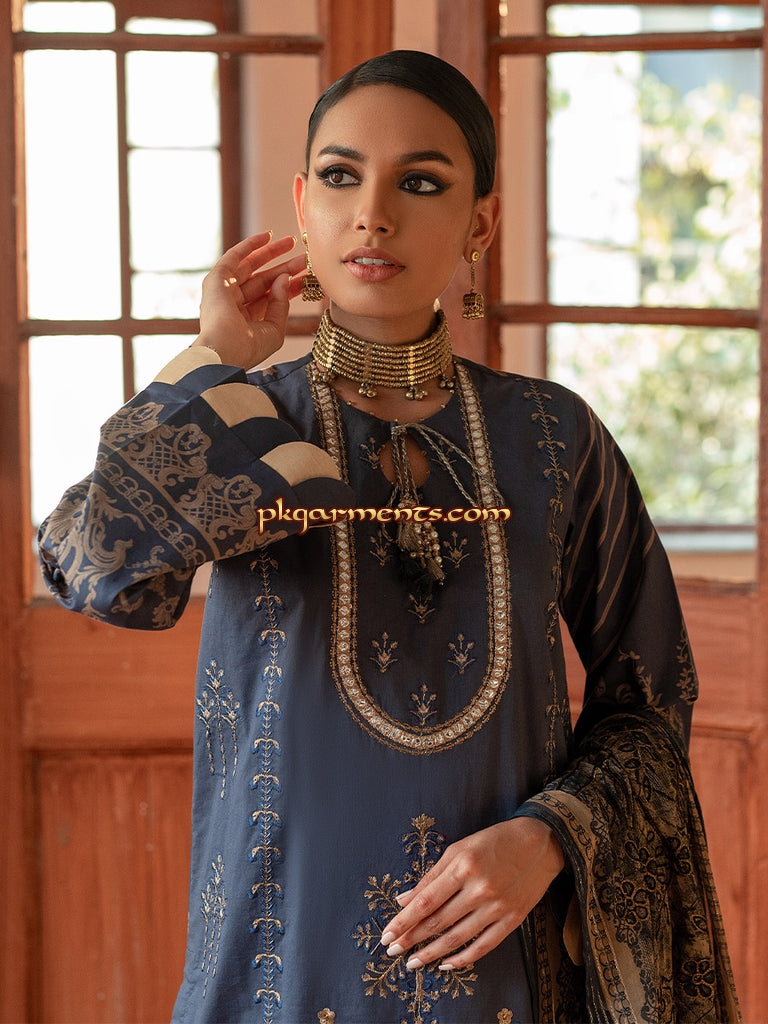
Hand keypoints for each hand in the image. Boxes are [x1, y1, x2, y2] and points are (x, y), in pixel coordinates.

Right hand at [193, 231, 307, 369]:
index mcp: (247, 320)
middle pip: (265, 280)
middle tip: (305, 257)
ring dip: (271, 252)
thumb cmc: (248, 347)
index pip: (272, 298)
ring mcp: (225, 291)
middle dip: (285, 267)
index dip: (290, 286)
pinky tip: (267, 236)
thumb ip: (281, 304)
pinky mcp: (216, 279)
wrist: (225, 349)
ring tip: (293, 241)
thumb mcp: (275, 329)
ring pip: (252, 266)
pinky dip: (250, 245)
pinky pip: (234, 257)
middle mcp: (235, 304)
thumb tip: (284, 279)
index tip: (307, 276)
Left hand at [380, 817, 564, 970]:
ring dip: (432, 953)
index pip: (425, 901)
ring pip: (457, 938)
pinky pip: (483, 946)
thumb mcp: (459, 849)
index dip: (403, 921)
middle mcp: (479, 888)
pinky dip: (463, 958)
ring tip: (413, 962)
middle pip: (438, 922)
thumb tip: (405, 900)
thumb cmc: (494, 842)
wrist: (540, 842)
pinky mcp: (512, 920)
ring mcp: (497, 907)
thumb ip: (432, 875)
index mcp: (463, 866)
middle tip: (393, 951)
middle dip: (412, 939)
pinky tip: (446, 964)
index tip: (387, 935)